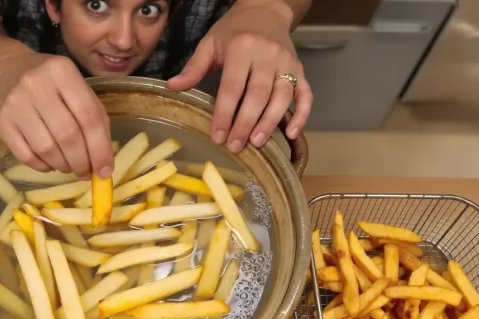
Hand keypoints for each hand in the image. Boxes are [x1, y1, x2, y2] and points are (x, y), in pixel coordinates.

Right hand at [0, 52, 113, 177]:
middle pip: (67, 135)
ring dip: (63, 165)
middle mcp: (36, 84)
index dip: (100, 148)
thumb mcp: (77, 88)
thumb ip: (95, 119)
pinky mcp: (0, 122)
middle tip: (86, 173)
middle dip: (81, 162)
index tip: (105, 170)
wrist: (7, 71)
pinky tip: (50, 162)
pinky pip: (26, 156)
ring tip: (69, 166)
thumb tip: (103, 162)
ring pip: (47, 149)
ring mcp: (15, 104)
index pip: (88, 116)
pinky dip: (43, 166)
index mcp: (62, 72)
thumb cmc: (51, 84)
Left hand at [166, 0, 311, 152]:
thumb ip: (194, 67)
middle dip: (246, 123)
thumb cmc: (234, 31)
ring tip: (256, 142)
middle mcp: (268, 55)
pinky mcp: (300, 70)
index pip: (232, 86)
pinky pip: (306, 94)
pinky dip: (302, 115)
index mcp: (242, 48)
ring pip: (282, 97)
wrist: (265, 11)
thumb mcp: (210, 43)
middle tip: (235, 146)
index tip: (217, 135)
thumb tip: (173, 86)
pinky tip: (292, 134)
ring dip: (270, 122)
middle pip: (258, 95)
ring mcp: (288, 63)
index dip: (224, 113)